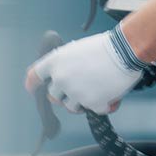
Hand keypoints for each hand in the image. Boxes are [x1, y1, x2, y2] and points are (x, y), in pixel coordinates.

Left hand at [25, 29, 144, 113]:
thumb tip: (67, 76)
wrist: (124, 51)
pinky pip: (94, 110)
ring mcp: (76, 93)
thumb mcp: (77, 48)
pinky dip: (103, 105)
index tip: (31, 88)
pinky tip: (111, 96)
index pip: (35, 75)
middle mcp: (61, 78)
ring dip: (81, 101)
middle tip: (78, 87)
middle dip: (64, 93)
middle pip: (54, 96)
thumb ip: (66, 63)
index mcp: (56, 61)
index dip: (32, 83)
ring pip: (71, 107)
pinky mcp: (92, 104)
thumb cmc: (105, 45)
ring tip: (95, 91)